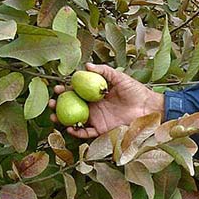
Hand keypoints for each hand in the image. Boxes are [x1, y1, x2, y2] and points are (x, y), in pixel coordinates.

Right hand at [49, 63, 164, 138]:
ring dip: (62, 120)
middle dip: (58, 105)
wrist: (147, 107)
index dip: (64, 90)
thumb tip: (86, 66)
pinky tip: (70, 128)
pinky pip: (86, 132)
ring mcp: (96, 118)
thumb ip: (104, 71)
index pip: (75, 92)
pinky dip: (77, 132)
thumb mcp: (119, 77)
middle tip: (51, 102)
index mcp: (94, 93)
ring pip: (74, 120)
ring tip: (53, 117)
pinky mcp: (101, 129)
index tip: (57, 88)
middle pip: (71, 106)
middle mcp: (93, 106)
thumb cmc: (135, 90)